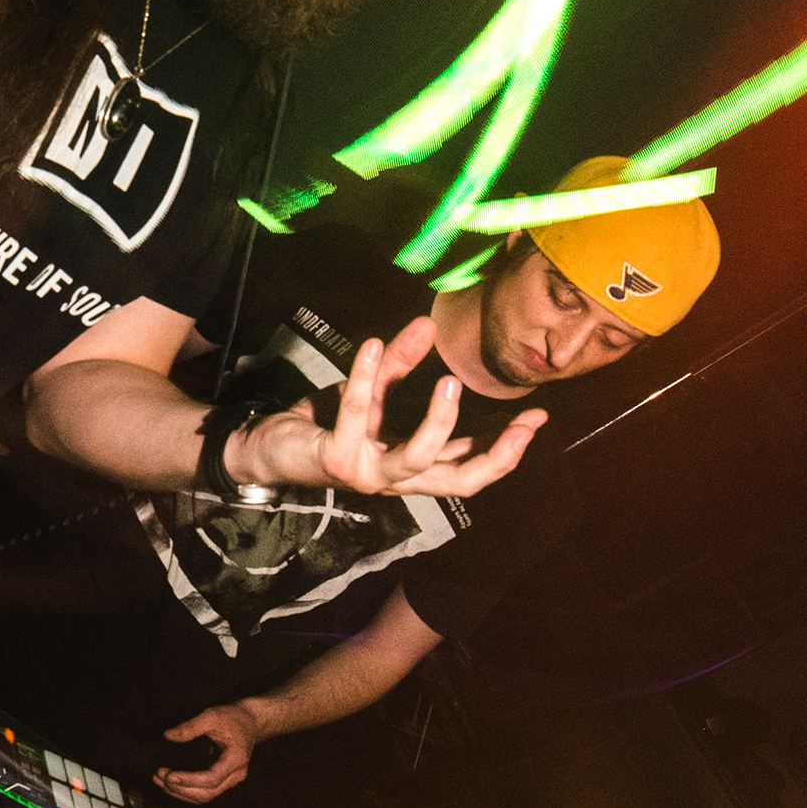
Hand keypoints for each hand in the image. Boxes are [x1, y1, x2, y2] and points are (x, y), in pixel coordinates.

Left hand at [153, 703, 262, 804]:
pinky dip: (187, 791)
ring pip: (205, 797)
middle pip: (207, 793)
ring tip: (160, 781)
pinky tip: (172, 784)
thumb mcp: (212, 716)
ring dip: (181, 793)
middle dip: (180, 788)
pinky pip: (205, 793)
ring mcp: (231, 780)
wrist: (250, 722)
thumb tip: (169, 735)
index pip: (211, 778)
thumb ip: (190, 726)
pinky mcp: (224, 781)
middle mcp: (236, 775)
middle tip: (159, 777)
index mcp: (236, 759)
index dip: (189, 780)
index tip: (169, 775)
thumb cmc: (233, 718)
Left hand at [229, 316, 545, 497]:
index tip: (538, 417)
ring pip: (415, 460)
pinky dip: (364, 376)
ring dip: (437, 423)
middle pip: (457, 481)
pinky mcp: (335, 458)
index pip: (471, 469)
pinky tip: (371, 345)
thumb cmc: (327, 425)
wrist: (269, 448)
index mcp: (413, 469)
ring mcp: (367, 473)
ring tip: (449, 381)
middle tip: (521, 418)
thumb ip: (399, 363)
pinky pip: (356, 413)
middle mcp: (395, 479)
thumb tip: (427, 326)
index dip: (508, 450)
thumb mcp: (372, 391)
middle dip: (495, 453)